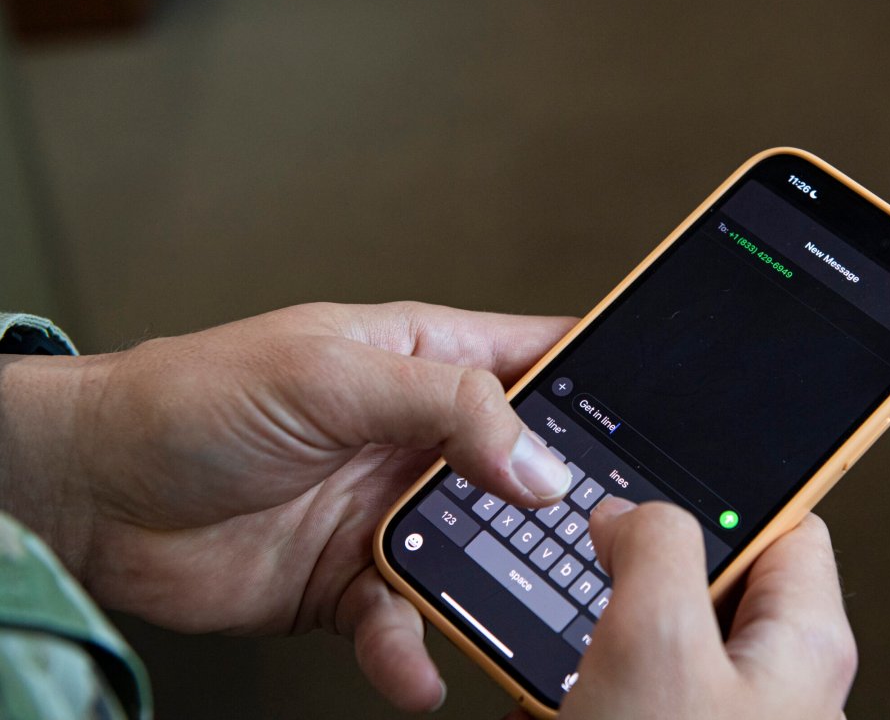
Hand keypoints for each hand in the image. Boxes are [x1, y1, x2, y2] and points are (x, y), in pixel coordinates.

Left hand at [0, 302, 574, 711]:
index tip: (653, 422)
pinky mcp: (352, 579)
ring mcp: (389, 510)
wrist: (99, 494)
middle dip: (562, 507)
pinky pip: (405, 620)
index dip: (596, 383)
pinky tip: (415, 666)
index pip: (535, 359)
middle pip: (523, 471)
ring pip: (477, 554)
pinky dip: (414, 649)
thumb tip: (539, 461)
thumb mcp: (330, 376)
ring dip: (497, 587)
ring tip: (525, 618)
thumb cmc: (199, 399)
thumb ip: (446, 407)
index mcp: (422, 360)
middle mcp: (417, 437)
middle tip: (608, 544)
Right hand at [509, 504, 855, 719]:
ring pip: (652, 640)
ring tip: (566, 661)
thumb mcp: (657, 641)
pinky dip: (582, 689)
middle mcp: (772, 683)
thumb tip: (630, 514)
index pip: (786, 523)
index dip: (719, 495)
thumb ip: (657, 546)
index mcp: (801, 642)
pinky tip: (551, 706)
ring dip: (598, 638)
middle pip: (706, 578)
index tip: (662, 475)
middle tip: (594, 576)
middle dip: (637, 574)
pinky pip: (625, 693)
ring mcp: (716, 716)